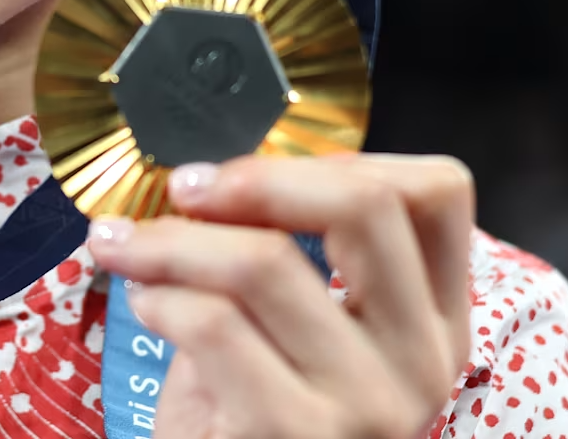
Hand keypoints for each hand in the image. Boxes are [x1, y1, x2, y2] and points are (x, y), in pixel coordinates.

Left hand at [86, 153, 475, 438]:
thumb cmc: (252, 415)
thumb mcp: (300, 334)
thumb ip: (296, 255)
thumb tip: (222, 161)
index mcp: (439, 323)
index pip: (440, 193)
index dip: (343, 156)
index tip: (260, 167)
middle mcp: (425, 364)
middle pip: (364, 205)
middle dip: (255, 177)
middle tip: (182, 186)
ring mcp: (368, 407)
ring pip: (266, 263)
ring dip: (171, 240)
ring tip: (126, 248)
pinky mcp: (296, 436)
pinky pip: (214, 325)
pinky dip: (160, 298)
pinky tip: (145, 305)